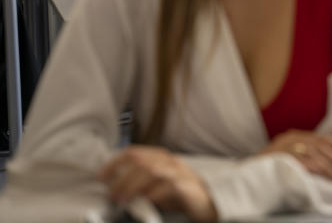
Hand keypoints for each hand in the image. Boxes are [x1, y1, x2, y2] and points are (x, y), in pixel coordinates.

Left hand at [98, 146, 216, 221]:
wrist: (206, 204)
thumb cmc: (178, 195)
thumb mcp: (155, 185)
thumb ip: (139, 182)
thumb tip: (113, 188)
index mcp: (160, 158)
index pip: (134, 152)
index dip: (115, 163)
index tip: (101, 178)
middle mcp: (170, 162)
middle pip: (141, 161)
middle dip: (122, 178)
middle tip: (112, 195)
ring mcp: (180, 172)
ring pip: (153, 171)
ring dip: (134, 186)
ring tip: (123, 199)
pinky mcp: (188, 187)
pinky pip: (169, 186)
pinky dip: (154, 194)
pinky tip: (146, 201)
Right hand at [262, 130, 331, 179]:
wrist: (244, 174)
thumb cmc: (267, 168)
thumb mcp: (286, 155)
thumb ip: (302, 153)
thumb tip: (326, 159)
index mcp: (293, 135)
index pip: (321, 139)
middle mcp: (290, 138)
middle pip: (321, 146)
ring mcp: (285, 147)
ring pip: (316, 154)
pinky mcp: (282, 158)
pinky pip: (306, 163)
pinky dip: (320, 170)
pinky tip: (329, 177)